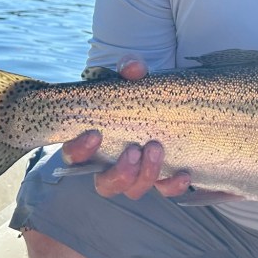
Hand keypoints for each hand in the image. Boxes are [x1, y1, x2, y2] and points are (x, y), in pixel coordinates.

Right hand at [60, 55, 190, 199]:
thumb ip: (129, 68)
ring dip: (145, 175)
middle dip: (120, 172)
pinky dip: (172, 186)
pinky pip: (164, 190)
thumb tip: (133, 68)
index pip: (74, 156)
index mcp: (92, 143)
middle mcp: (110, 165)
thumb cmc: (133, 91)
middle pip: (105, 185)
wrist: (159, 99)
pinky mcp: (159, 177)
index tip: (95, 134)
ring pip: (133, 190)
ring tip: (156, 148)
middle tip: (134, 149)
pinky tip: (183, 173)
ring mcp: (135, 174)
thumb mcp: (129, 76)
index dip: (79, 150)